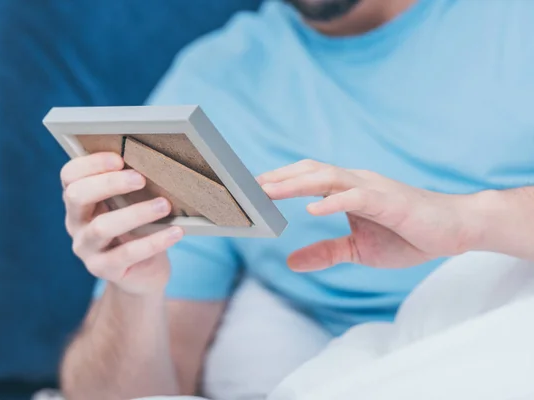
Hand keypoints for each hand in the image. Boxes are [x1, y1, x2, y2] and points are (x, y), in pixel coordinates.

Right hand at [61, 152, 183, 294]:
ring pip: (102, 226)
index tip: (120, 159)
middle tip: (141, 179)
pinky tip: (175, 232)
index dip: (90, 164)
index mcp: (79, 201)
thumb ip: (131, 186)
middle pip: (77, 196)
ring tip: (164, 205)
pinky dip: (154, 241)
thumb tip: (156, 161)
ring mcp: (86, 248)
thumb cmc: (138, 230)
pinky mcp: (102, 269)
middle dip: (109, 183)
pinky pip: (127, 254)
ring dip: (135, 213)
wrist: (142, 274)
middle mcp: (75, 223)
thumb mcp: (130, 205)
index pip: (70, 175)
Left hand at [259, 160, 480, 270]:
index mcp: (348, 190)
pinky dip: (333, 201)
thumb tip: (291, 262)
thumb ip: (326, 252)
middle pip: (310, 172)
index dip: (279, 181)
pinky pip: (356, 197)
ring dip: (296, 184)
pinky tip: (312, 209)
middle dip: (278, 178)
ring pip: (328, 178)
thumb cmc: (408, 235)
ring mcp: (372, 188)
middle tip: (246, 187)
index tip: (250, 190)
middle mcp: (356, 182)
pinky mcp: (389, 200)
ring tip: (268, 192)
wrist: (454, 230)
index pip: (307, 178)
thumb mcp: (358, 250)